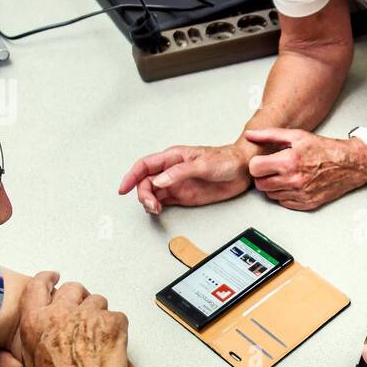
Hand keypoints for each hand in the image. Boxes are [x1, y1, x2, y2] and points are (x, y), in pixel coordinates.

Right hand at [14, 272, 129, 366]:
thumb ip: (4, 364)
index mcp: (35, 321)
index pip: (39, 285)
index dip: (47, 279)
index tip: (54, 277)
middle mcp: (60, 312)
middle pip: (73, 289)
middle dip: (78, 298)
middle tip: (82, 315)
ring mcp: (88, 315)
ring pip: (97, 301)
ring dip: (98, 313)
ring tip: (98, 333)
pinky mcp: (112, 323)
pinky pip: (116, 316)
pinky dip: (116, 327)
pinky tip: (112, 342)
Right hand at [118, 143, 250, 212]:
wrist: (242, 170)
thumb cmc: (225, 160)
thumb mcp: (202, 164)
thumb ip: (179, 172)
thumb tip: (159, 181)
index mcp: (173, 157)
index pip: (145, 165)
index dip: (131, 176)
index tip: (124, 188)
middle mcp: (171, 170)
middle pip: (146, 182)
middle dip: (143, 194)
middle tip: (150, 204)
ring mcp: (176, 183)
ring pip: (153, 192)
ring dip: (149, 201)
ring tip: (155, 208)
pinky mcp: (183, 195)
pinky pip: (163, 200)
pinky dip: (157, 206)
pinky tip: (158, 210)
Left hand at [244, 127, 366, 210]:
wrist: (348, 164)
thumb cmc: (324, 149)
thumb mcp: (297, 136)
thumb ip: (270, 135)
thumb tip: (251, 135)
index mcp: (289, 161)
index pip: (255, 169)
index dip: (256, 164)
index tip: (262, 161)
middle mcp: (293, 180)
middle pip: (260, 184)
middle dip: (263, 176)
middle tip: (273, 168)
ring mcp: (300, 194)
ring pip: (270, 195)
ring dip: (273, 186)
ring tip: (285, 174)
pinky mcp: (306, 203)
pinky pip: (283, 202)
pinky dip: (284, 194)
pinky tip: (293, 183)